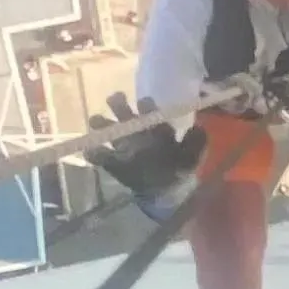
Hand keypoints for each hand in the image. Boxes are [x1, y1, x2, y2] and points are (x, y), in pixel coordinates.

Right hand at [88, 93, 206, 214]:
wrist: (166, 190)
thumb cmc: (179, 167)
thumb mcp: (192, 156)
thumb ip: (196, 142)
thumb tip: (198, 128)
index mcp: (155, 126)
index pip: (150, 112)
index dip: (146, 107)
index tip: (143, 104)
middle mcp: (138, 132)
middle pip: (126, 114)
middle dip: (120, 105)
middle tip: (114, 98)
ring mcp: (124, 146)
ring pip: (110, 131)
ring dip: (103, 125)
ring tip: (96, 120)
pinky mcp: (114, 162)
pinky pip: (101, 156)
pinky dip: (95, 153)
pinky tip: (90, 151)